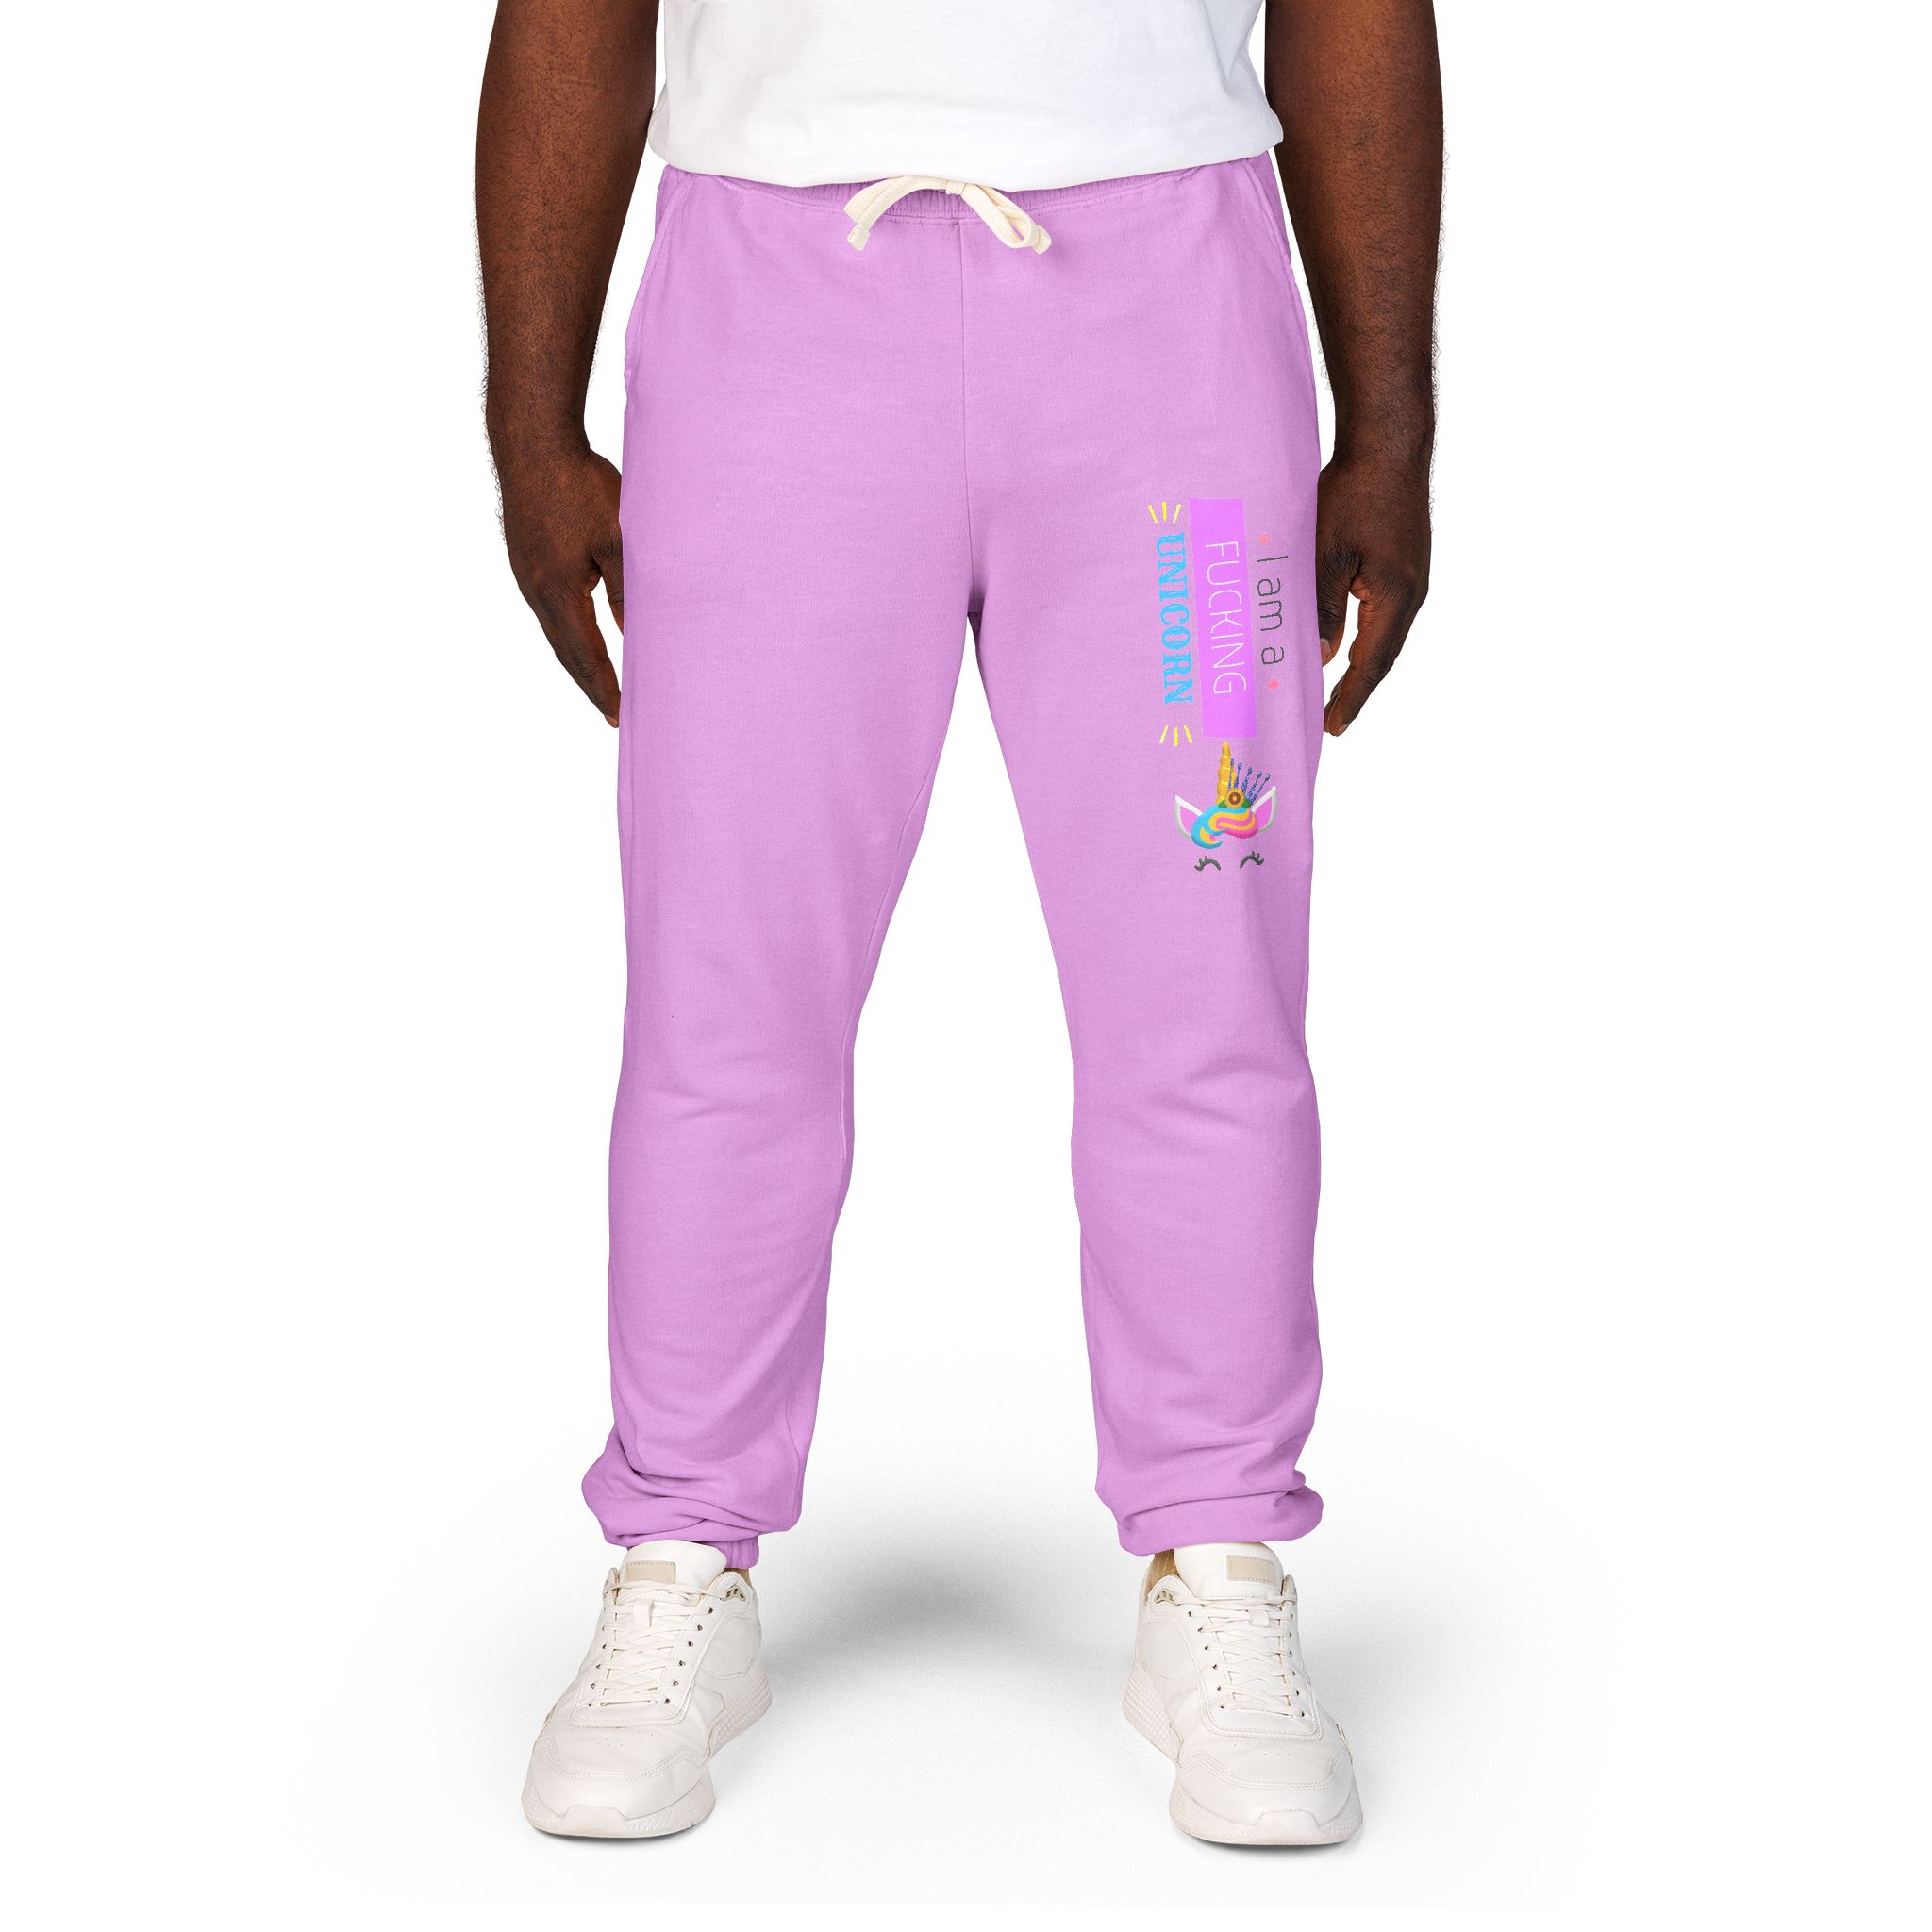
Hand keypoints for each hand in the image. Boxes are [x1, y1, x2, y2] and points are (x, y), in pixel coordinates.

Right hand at [496, 447, 624, 725]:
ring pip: (556, 630)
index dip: (604, 688)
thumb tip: (634, 632)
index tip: (620, 716)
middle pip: (565, 652)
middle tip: (613, 712)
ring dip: (578, 658)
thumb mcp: (618, 539)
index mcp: (558, 592)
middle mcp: (535, 590)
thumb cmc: (578, 486)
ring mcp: (526, 573)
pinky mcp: (525, 556)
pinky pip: (549, 607)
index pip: (585, 656)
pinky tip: (580, 630)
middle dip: (590, 683)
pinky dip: (568, 630)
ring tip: (600, 681)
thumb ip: (627, 589)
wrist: (531, 442)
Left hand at [1315, 450, 1431, 735]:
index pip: (1371, 663)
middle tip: (1332, 718)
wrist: (1390, 443)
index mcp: (1396, 597)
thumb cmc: (1356, 493)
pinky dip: (1366, 634)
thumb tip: (1321, 657)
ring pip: (1384, 633)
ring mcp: (1413, 576)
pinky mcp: (1406, 561)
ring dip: (1361, 662)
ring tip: (1337, 689)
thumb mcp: (1328, 555)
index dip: (1351, 698)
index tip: (1333, 726)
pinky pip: (1385, 610)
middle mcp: (1413, 592)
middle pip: (1382, 654)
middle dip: (1357, 688)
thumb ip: (1323, 608)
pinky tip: (1347, 639)